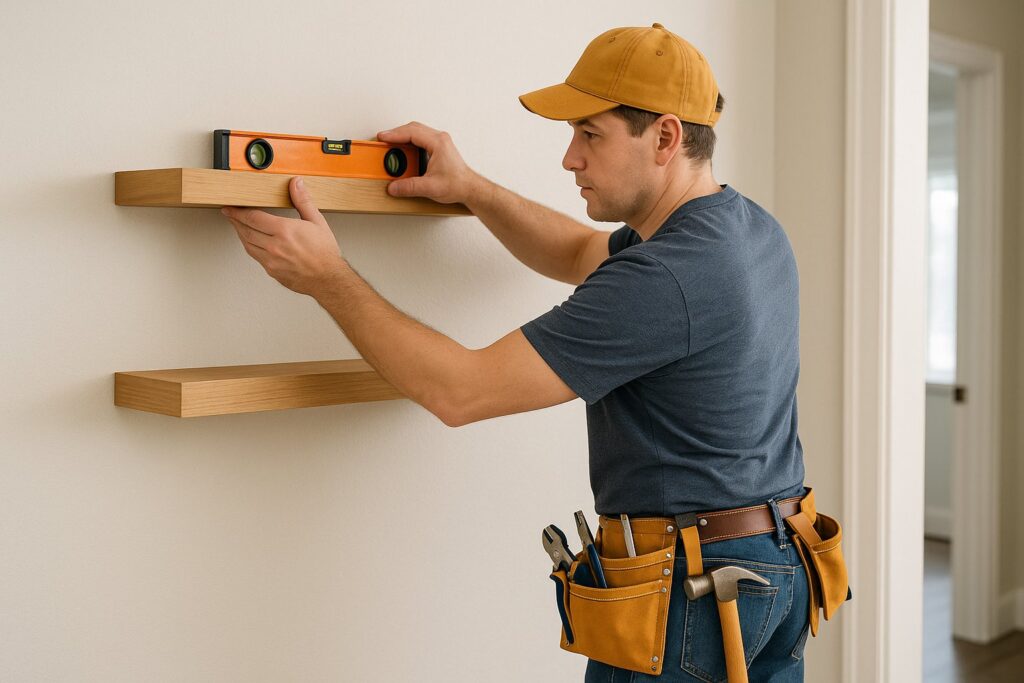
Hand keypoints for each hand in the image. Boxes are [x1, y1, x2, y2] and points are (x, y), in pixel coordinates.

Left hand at [222, 176, 345, 297]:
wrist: (329, 279)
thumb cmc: (325, 253)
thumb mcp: (317, 222)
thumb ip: (303, 201)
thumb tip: (297, 184)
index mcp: (284, 231)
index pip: (252, 217)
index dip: (238, 211)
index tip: (230, 208)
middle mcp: (274, 246)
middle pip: (245, 231)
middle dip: (235, 221)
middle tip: (229, 214)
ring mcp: (271, 261)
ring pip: (247, 245)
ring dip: (240, 234)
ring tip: (238, 227)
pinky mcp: (272, 271)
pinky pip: (256, 257)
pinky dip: (250, 247)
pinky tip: (252, 243)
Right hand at [376, 122, 479, 203]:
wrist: (469, 188)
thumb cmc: (458, 184)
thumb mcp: (431, 187)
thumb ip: (410, 187)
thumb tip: (394, 187)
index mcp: (438, 143)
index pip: (412, 132)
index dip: (395, 134)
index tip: (383, 137)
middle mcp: (439, 139)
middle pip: (413, 128)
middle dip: (396, 133)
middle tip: (383, 139)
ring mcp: (439, 142)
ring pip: (416, 132)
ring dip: (402, 136)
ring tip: (390, 143)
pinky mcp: (438, 147)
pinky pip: (419, 138)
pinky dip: (408, 141)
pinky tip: (402, 148)